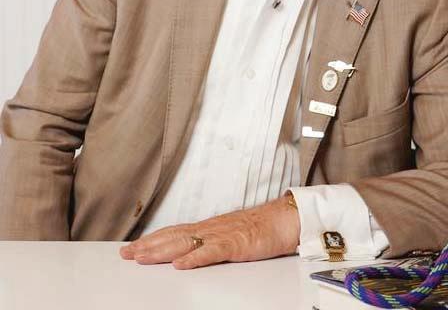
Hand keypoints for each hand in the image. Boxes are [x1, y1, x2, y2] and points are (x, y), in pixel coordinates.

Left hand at [119, 194, 299, 268]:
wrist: (286, 218)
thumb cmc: (262, 228)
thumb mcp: (231, 235)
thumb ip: (212, 242)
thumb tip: (192, 252)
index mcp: (210, 227)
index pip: (175, 232)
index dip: (153, 239)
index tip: (133, 246)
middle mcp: (211, 228)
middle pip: (174, 236)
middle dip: (148, 246)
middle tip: (126, 253)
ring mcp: (223, 235)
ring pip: (187, 242)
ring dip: (162, 250)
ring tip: (142, 257)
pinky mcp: (237, 244)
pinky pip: (213, 252)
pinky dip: (195, 258)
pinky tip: (180, 265)